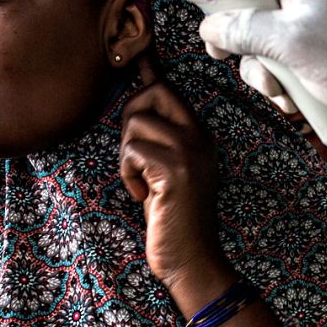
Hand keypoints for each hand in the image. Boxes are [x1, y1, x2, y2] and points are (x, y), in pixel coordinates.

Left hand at [119, 57, 226, 299]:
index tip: (139, 66)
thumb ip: (158, 140)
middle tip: (134, 154)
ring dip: (126, 153)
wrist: (192, 260)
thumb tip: (133, 110)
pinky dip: (127, 173)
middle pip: (155, 92)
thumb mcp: (167, 172)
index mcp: (200, 136)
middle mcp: (200, 138)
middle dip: (131, 115)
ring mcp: (190, 153)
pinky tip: (141, 195)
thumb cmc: (172, 219)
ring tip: (140, 181)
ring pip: (138, 122)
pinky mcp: (176, 171)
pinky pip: (133, 151)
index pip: (169, 89)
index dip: (146, 79)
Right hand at [198, 0, 326, 158]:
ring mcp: (315, 24)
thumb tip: (208, 29)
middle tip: (228, 56)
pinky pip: (286, 64)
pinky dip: (285, 84)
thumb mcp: (291, 44)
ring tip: (282, 90)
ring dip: (263, 72)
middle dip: (240, 41)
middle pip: (248, 5)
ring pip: (264, 42)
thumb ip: (244, 31)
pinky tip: (297, 101)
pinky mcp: (323, 54)